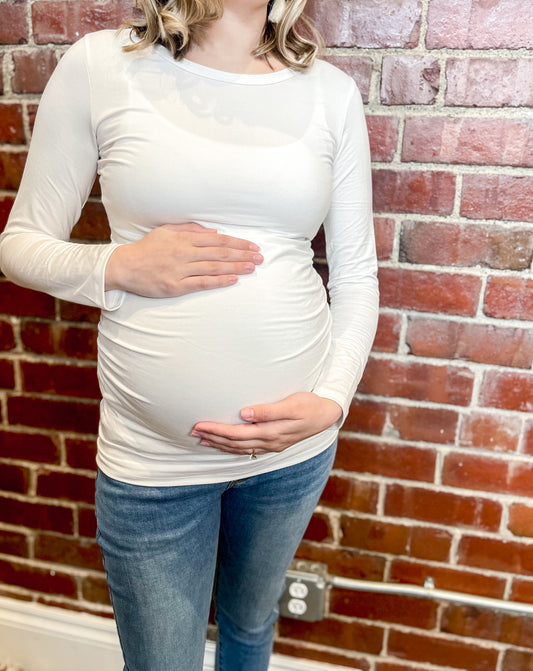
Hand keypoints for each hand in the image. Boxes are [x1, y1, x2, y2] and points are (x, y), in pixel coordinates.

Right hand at [105, 222, 262, 297]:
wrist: (125, 266)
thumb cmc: (147, 249)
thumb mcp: (167, 231)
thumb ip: (191, 230)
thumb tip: (214, 232)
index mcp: (184, 238)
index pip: (218, 240)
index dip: (238, 242)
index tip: (253, 246)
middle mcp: (185, 252)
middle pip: (220, 252)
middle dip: (243, 254)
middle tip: (260, 257)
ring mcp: (180, 269)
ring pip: (214, 267)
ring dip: (236, 266)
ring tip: (252, 267)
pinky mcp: (176, 285)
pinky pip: (202, 282)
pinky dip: (219, 280)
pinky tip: (233, 279)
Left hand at [191, 392, 341, 455]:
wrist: (327, 414)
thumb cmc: (309, 405)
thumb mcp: (292, 404)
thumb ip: (268, 410)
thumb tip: (245, 413)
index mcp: (272, 432)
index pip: (237, 434)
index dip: (217, 431)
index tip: (200, 425)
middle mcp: (270, 442)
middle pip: (234, 443)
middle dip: (213, 438)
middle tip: (193, 431)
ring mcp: (272, 446)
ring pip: (240, 449)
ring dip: (220, 445)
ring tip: (203, 440)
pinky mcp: (274, 444)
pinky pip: (248, 450)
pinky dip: (232, 448)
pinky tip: (224, 444)